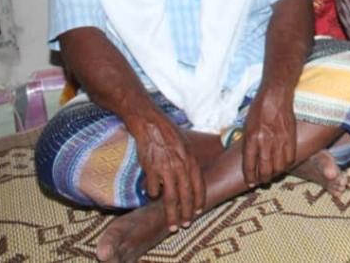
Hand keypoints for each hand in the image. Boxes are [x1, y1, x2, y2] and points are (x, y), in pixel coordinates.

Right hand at [127, 107, 204, 230]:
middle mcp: (181, 166)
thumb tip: (191, 179)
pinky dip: (153, 195)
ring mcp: (166, 168)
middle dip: (187, 213)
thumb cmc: (168, 134)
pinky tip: (152, 196)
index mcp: (191, 159)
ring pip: (170, 198)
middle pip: (186, 195)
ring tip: (173, 226)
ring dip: (172, 214)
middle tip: (186, 225)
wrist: (150, 124)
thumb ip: (188, 163)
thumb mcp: (186, 146)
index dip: (199, 200)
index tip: (199, 212)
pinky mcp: (150, 170)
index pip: (199, 185)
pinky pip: (152, 189)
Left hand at [242, 83, 297, 186]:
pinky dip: (286, 165)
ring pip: (278, 167)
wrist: (276, 96)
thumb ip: (249, 143)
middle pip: (264, 169)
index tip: (250, 183)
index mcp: (251, 138)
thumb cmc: (259, 109)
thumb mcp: (247, 126)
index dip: (249, 177)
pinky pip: (290, 158)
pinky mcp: (291, 137)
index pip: (249, 165)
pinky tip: (283, 165)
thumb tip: (251, 160)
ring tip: (272, 175)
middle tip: (262, 181)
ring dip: (274, 174)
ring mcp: (279, 140)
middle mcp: (265, 141)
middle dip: (262, 179)